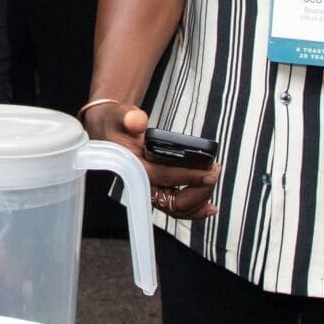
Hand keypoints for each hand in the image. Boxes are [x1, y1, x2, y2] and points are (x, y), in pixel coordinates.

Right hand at [84, 96, 218, 221]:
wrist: (110, 130)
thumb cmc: (117, 124)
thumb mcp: (121, 115)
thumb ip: (129, 117)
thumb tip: (137, 121)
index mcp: (135, 168)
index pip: (165, 177)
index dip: (189, 176)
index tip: (209, 172)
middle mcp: (144, 184)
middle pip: (175, 202)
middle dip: (199, 191)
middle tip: (214, 172)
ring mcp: (152, 190)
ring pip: (178, 208)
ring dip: (199, 200)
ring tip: (213, 182)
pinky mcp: (159, 189)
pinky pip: (177, 206)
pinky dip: (194, 208)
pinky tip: (208, 207)